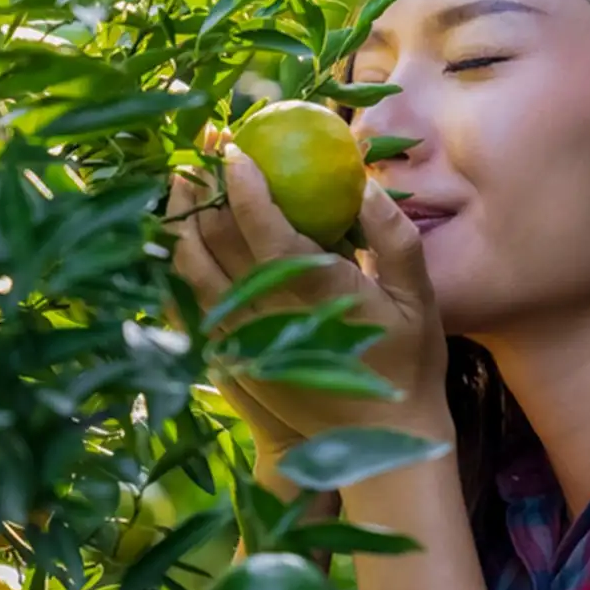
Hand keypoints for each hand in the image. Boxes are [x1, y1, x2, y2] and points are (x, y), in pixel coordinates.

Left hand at [165, 146, 452, 448]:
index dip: (242, 182)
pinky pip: (185, 305)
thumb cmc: (406, 362)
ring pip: (188, 270)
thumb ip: (392, 235)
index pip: (261, 226)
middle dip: (201, 187)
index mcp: (311, 292)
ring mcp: (239, 339)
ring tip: (180, 181)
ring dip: (179, 221)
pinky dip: (172, 267)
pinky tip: (172, 241)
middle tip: (198, 146)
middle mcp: (264, 314)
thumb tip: (363, 183)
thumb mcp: (417, 296)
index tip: (233, 146)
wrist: (378, 443)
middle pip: (213, 239)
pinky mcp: (227, 358)